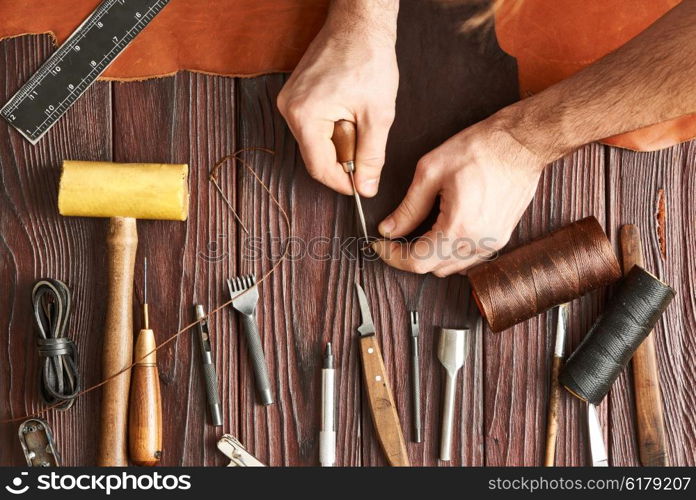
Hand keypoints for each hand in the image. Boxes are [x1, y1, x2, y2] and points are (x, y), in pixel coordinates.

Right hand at [277, 3, 398, 196]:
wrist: (360, 24)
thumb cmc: (368, 59)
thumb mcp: (378, 115)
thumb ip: (372, 156)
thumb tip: (366, 187)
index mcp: (305, 116)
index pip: (319, 168)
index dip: (342, 183)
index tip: (361, 187)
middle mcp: (289, 109)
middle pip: (315, 155)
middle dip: (343, 159)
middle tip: (367, 147)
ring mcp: (289, 100)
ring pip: (315, 141)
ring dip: (339, 142)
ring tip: (360, 122)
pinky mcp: (296, 95)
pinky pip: (313, 125)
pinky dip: (333, 128)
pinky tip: (349, 112)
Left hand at [372, 115, 546, 275]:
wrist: (521, 143)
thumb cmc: (478, 150)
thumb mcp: (430, 172)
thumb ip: (408, 208)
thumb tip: (389, 230)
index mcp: (458, 228)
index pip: (417, 261)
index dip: (392, 257)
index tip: (380, 246)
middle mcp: (478, 243)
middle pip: (433, 268)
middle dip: (410, 255)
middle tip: (394, 237)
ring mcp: (494, 243)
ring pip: (452, 268)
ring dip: (432, 256)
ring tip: (419, 233)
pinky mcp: (502, 237)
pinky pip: (470, 259)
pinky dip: (451, 253)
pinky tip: (444, 232)